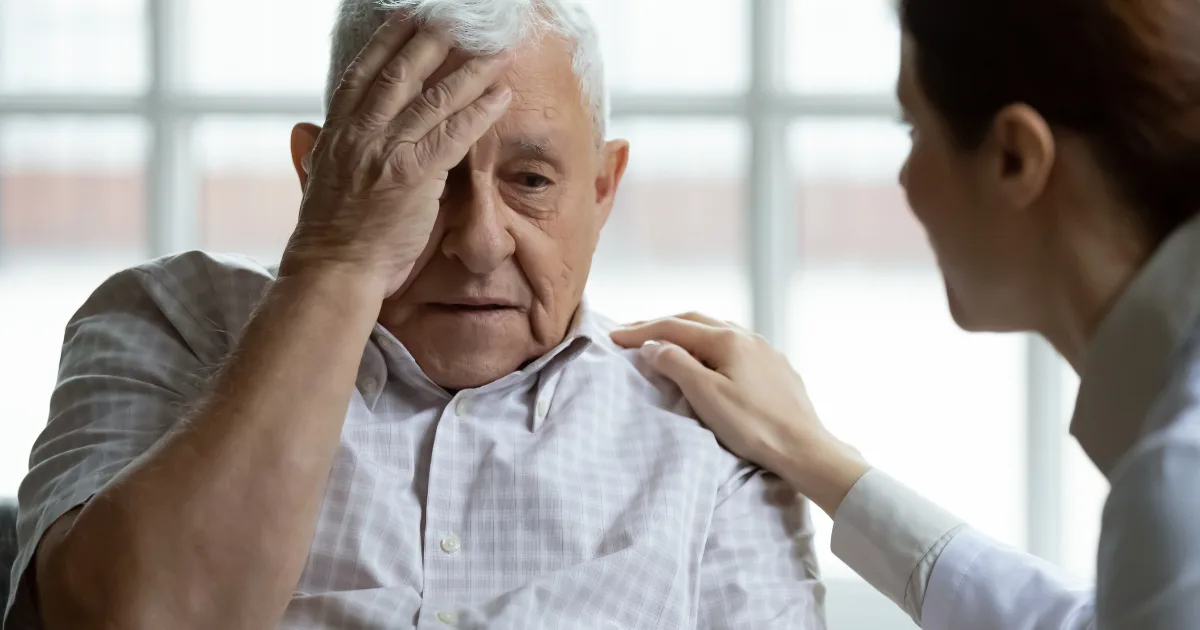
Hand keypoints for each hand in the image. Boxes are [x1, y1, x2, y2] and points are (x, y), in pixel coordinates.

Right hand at [280, 14, 513, 298]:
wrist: (334, 270)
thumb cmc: (330, 234)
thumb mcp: (313, 181)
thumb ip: (313, 152)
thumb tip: (303, 128)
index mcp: (336, 132)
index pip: (362, 74)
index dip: (386, 42)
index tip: (407, 18)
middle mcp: (359, 134)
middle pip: (400, 74)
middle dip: (430, 42)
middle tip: (457, 20)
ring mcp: (386, 152)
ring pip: (433, 99)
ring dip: (468, 72)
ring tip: (494, 52)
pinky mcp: (412, 175)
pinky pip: (453, 135)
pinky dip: (479, 112)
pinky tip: (500, 95)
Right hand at [610, 313, 870, 515]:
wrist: (805, 449)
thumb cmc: (754, 426)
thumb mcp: (707, 395)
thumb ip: (677, 364)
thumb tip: (653, 345)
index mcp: (727, 340)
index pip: (674, 327)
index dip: (641, 331)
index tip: (613, 337)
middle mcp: (747, 336)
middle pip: (695, 321)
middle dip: (661, 325)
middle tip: (632, 333)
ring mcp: (764, 350)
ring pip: (716, 331)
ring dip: (686, 333)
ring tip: (665, 342)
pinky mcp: (776, 368)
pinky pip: (734, 346)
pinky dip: (709, 346)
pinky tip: (707, 358)